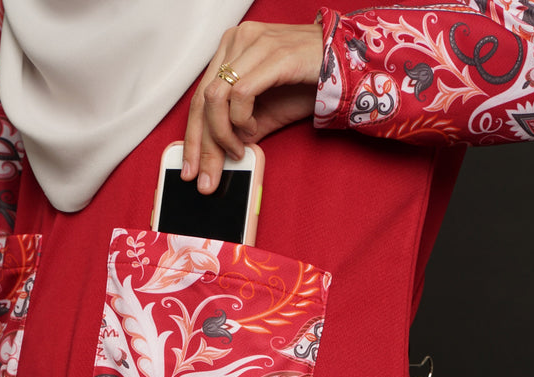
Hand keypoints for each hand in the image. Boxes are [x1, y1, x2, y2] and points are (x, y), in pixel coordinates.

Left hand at [183, 21, 323, 192]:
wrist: (344, 64)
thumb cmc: (306, 82)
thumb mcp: (265, 113)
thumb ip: (240, 129)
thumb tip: (219, 156)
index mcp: (230, 51)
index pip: (199, 97)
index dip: (191, 137)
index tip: (189, 168)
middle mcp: (236, 42)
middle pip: (202, 100)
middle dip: (201, 146)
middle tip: (205, 178)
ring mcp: (252, 45)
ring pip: (215, 98)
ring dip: (223, 133)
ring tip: (240, 145)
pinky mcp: (272, 55)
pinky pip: (240, 94)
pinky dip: (242, 119)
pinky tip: (254, 127)